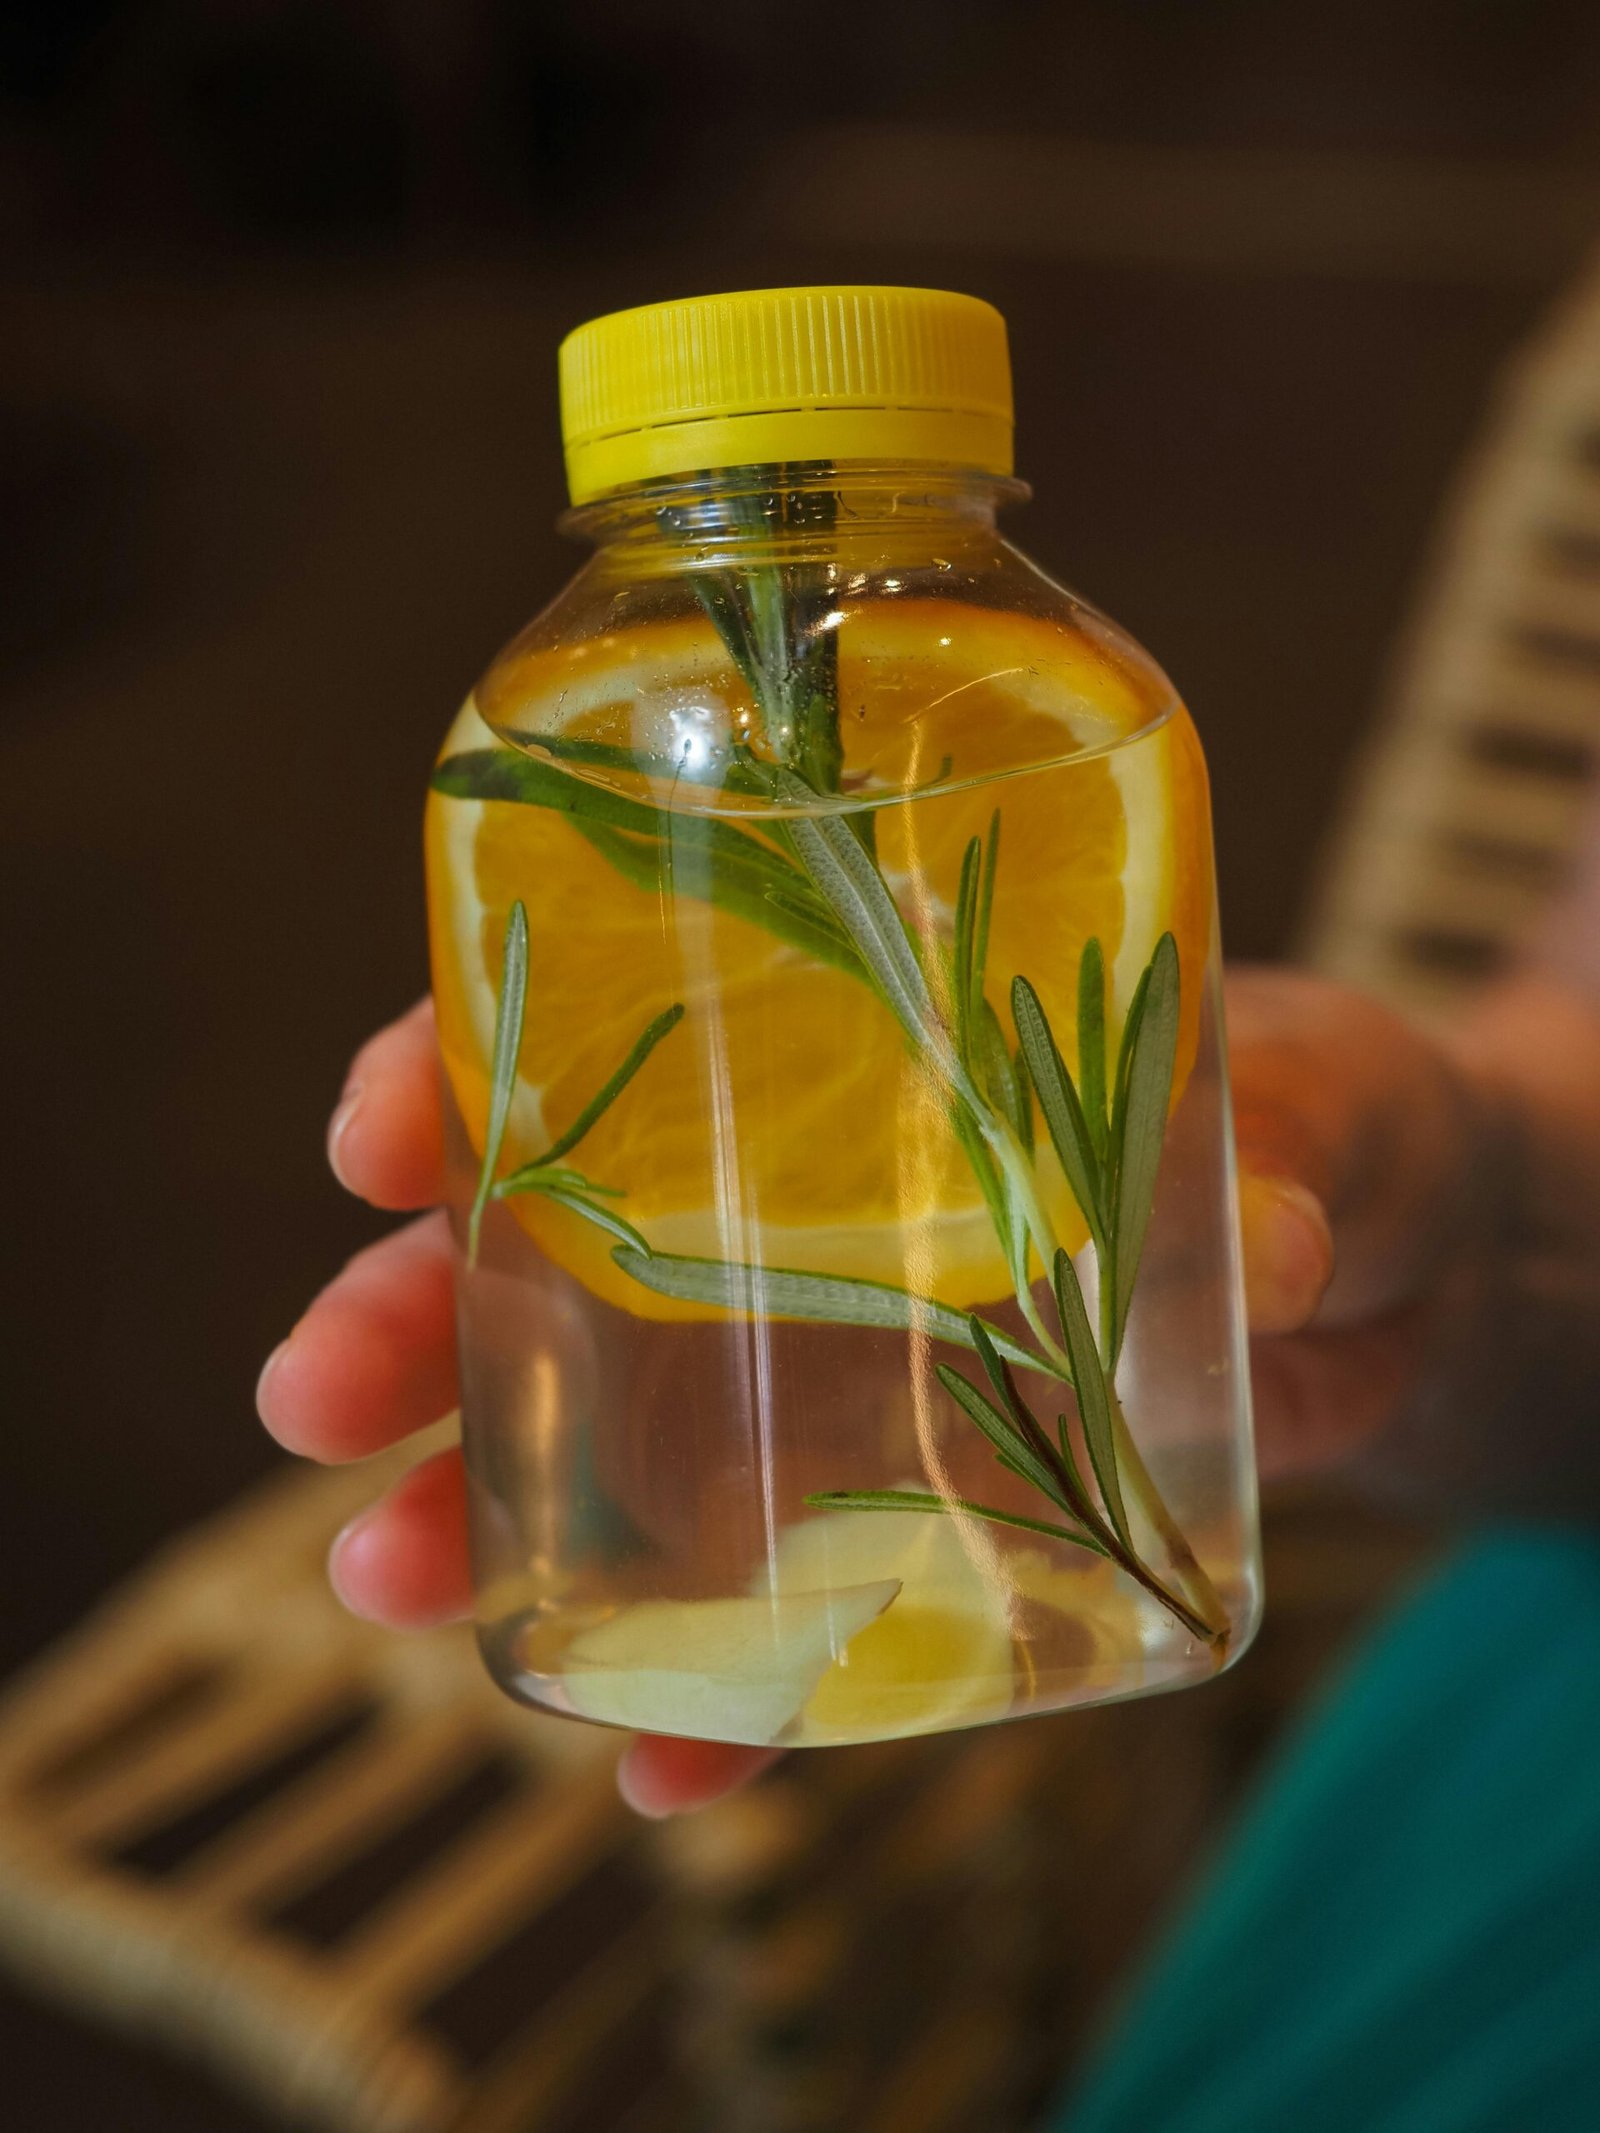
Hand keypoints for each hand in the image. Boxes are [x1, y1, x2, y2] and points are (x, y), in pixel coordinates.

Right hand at [256, 972, 1483, 1814]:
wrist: (1393, 1264)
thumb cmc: (1321, 1115)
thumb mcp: (1313, 1089)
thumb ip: (1286, 1143)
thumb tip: (1267, 1249)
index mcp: (836, 1046)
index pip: (599, 1022)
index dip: (461, 1063)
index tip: (378, 1128)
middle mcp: (792, 1206)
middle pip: (550, 1242)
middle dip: (415, 1312)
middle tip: (317, 1399)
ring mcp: (835, 1369)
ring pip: (612, 1440)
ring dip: (492, 1515)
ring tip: (396, 1582)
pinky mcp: (905, 1508)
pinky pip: (772, 1608)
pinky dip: (713, 1695)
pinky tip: (663, 1765)